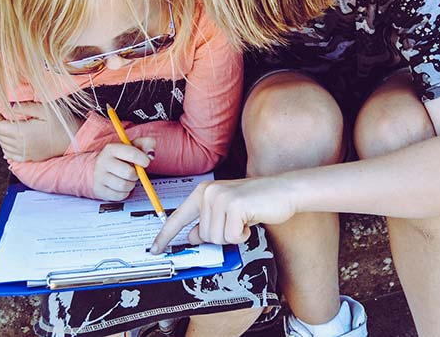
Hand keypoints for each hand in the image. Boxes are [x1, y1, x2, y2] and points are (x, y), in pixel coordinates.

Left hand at [0, 102, 83, 161]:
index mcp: (22, 132)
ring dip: (3, 137)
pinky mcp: (30, 158)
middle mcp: (21, 145)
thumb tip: (9, 106)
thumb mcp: (45, 109)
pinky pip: (11, 156)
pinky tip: (14, 142)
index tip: (3, 113)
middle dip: (0, 126)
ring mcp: (25, 154)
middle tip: (7, 118)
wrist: (75, 139)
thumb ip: (25, 107)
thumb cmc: (61, 123)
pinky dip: (8, 148)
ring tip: (11, 128)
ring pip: (3, 146)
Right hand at [92, 139, 154, 200]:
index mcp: (111, 148)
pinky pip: (120, 195)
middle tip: (134, 172)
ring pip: (124, 185)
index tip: (146, 162)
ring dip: (131, 184)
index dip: (143, 160)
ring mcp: (99, 176)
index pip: (132, 153)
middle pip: (129, 173)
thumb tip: (151, 155)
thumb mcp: (134, 146)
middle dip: (136, 174)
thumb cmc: (121, 157)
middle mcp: (103, 161)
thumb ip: (147, 144)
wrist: (100, 168)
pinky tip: (122, 186)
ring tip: (127, 179)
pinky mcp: (99, 190)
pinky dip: (125, 192)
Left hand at [149, 176, 297, 253]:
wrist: (284, 190)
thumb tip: (191, 237)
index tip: (155, 249)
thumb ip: (207, 222)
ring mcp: (220, 198)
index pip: (178, 217)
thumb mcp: (227, 212)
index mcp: (203, 192)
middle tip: (237, 223)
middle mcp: (208, 192)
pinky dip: (244, 235)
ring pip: (216, 239)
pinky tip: (251, 220)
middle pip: (202, 236)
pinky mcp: (235, 206)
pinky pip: (232, 237)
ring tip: (244, 220)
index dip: (165, 236)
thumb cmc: (258, 201)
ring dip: (233, 235)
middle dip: (221, 236)